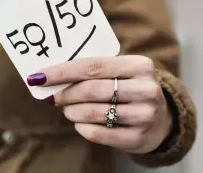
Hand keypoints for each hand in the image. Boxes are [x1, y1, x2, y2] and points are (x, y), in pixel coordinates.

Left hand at [27, 55, 171, 153]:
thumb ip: (97, 70)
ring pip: (94, 112)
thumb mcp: (123, 72)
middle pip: (93, 89)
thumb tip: (57, 75)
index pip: (95, 65)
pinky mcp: (139, 137)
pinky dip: (82, 127)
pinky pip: (99, 133)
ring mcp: (145, 114)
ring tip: (67, 109)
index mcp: (140, 65)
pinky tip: (80, 122)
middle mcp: (146, 88)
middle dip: (66, 93)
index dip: (64, 71)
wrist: (162, 117)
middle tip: (54, 96)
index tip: (40, 76)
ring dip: (72, 111)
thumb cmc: (133, 89)